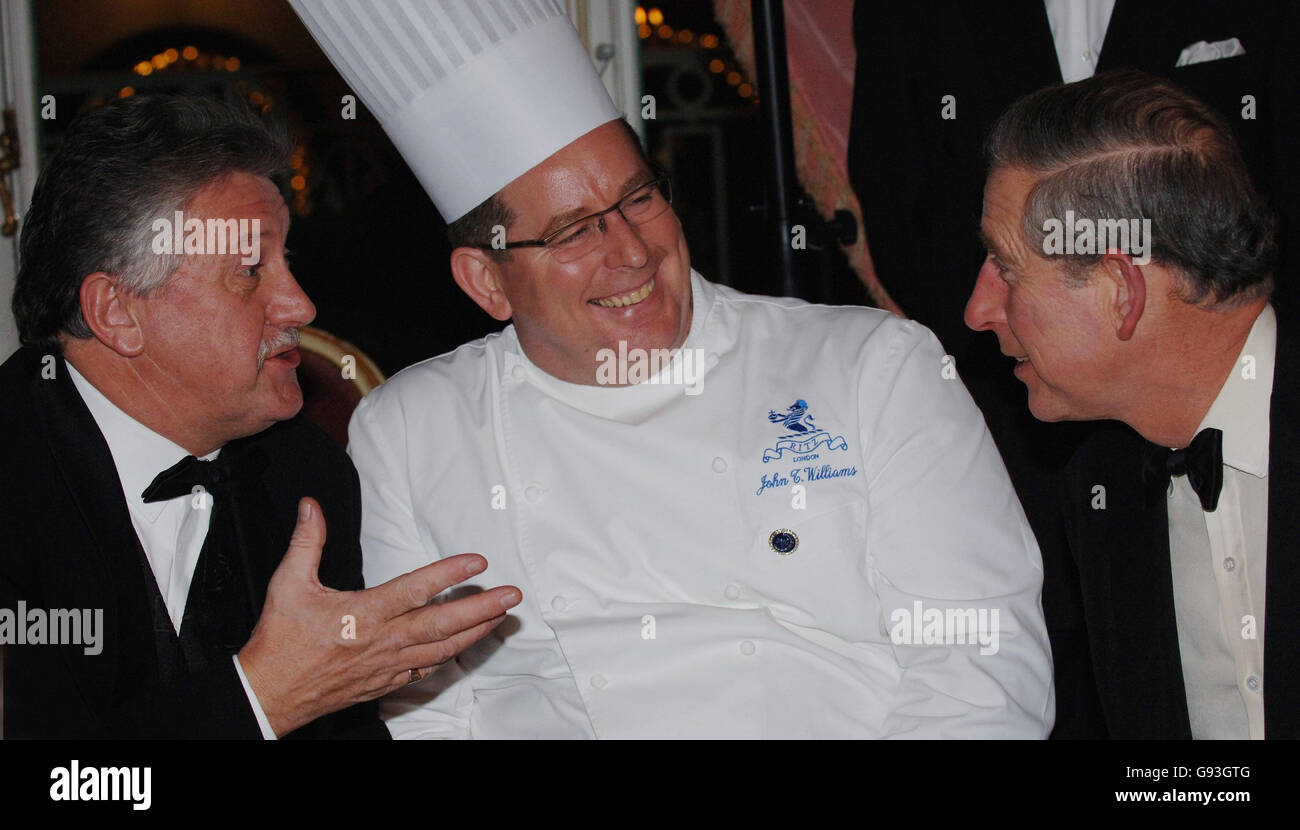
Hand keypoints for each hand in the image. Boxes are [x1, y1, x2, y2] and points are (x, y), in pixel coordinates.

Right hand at [238, 497, 520, 735]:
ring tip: (501, 616)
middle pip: (441, 624)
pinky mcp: (385, 683)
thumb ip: (306, 542)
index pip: (415, 590)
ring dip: (475, 632)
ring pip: (441, 649)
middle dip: (482, 608)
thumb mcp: (287, 585)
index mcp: (362, 614)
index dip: (449, 573)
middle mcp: (381, 641)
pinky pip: (426, 670)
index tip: (477, 562)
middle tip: (511, 596)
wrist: (269, 693)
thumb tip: (311, 507)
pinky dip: (450, 657)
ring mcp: (386, 665)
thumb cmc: (279, 641)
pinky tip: (466, 647)